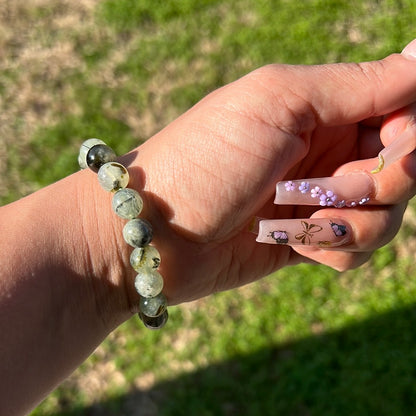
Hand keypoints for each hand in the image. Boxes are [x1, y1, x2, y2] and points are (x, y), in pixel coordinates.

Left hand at [111, 42, 415, 305]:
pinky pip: (357, 251)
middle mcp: (326, 149)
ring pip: (386, 214)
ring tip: (289, 215)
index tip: (391, 148)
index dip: (410, 135)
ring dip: (348, 221)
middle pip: (404, 166)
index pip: (404, 108)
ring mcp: (317, 198)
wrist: (153, 230)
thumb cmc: (204, 158)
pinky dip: (330, 249)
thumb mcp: (276, 102)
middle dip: (379, 183)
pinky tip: (284, 240)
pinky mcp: (308, 239)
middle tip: (333, 188)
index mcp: (322, 105)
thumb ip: (354, 83)